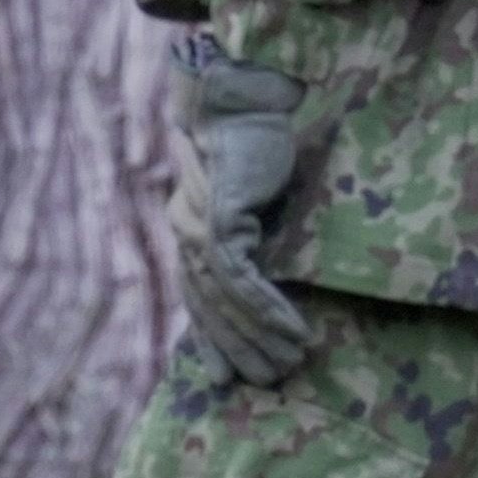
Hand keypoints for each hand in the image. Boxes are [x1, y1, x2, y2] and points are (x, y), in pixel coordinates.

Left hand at [166, 39, 316, 385]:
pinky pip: (242, 280)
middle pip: (210, 308)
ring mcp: (198, 230)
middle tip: (267, 381)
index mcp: (190, 228)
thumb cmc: (254, 136)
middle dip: (239, 349)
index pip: (199, 298)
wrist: (241, 95)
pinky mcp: (218, 222)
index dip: (213, 340)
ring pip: (226, 301)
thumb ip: (250, 226)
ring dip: (259, 337)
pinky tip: (290, 330)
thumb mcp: (251, 190)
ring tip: (290, 363)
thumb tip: (266, 260)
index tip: (229, 376)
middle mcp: (186, 234)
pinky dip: (267, 309)